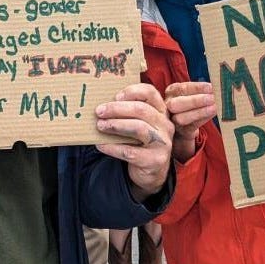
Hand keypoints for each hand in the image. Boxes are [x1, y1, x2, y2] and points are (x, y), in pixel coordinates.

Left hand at [95, 83, 172, 200]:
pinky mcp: (155, 160)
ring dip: (116, 125)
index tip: (115, 96)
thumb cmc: (141, 143)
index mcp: (161, 111)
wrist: (152, 172)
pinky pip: (130, 151)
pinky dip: (112, 147)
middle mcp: (165, 125)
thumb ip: (128, 113)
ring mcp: (162, 143)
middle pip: (142, 109)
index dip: (132, 91)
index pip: (150, 93)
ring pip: (139, 128)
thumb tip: (103, 106)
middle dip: (117, 109)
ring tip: (100, 126)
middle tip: (99, 111)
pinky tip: (101, 145)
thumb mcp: (140, 124)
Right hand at [165, 82, 216, 162]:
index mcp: (171, 92)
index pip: (181, 88)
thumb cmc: (190, 103)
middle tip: (211, 98)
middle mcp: (168, 105)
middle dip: (194, 101)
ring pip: (181, 118)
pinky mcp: (181, 131)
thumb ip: (201, 90)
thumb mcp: (191, 93)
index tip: (210, 87)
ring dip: (199, 112)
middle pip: (175, 104)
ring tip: (214, 108)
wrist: (184, 124)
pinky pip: (190, 127)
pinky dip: (202, 119)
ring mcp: (172, 120)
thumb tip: (216, 86)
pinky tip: (212, 114)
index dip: (196, 88)